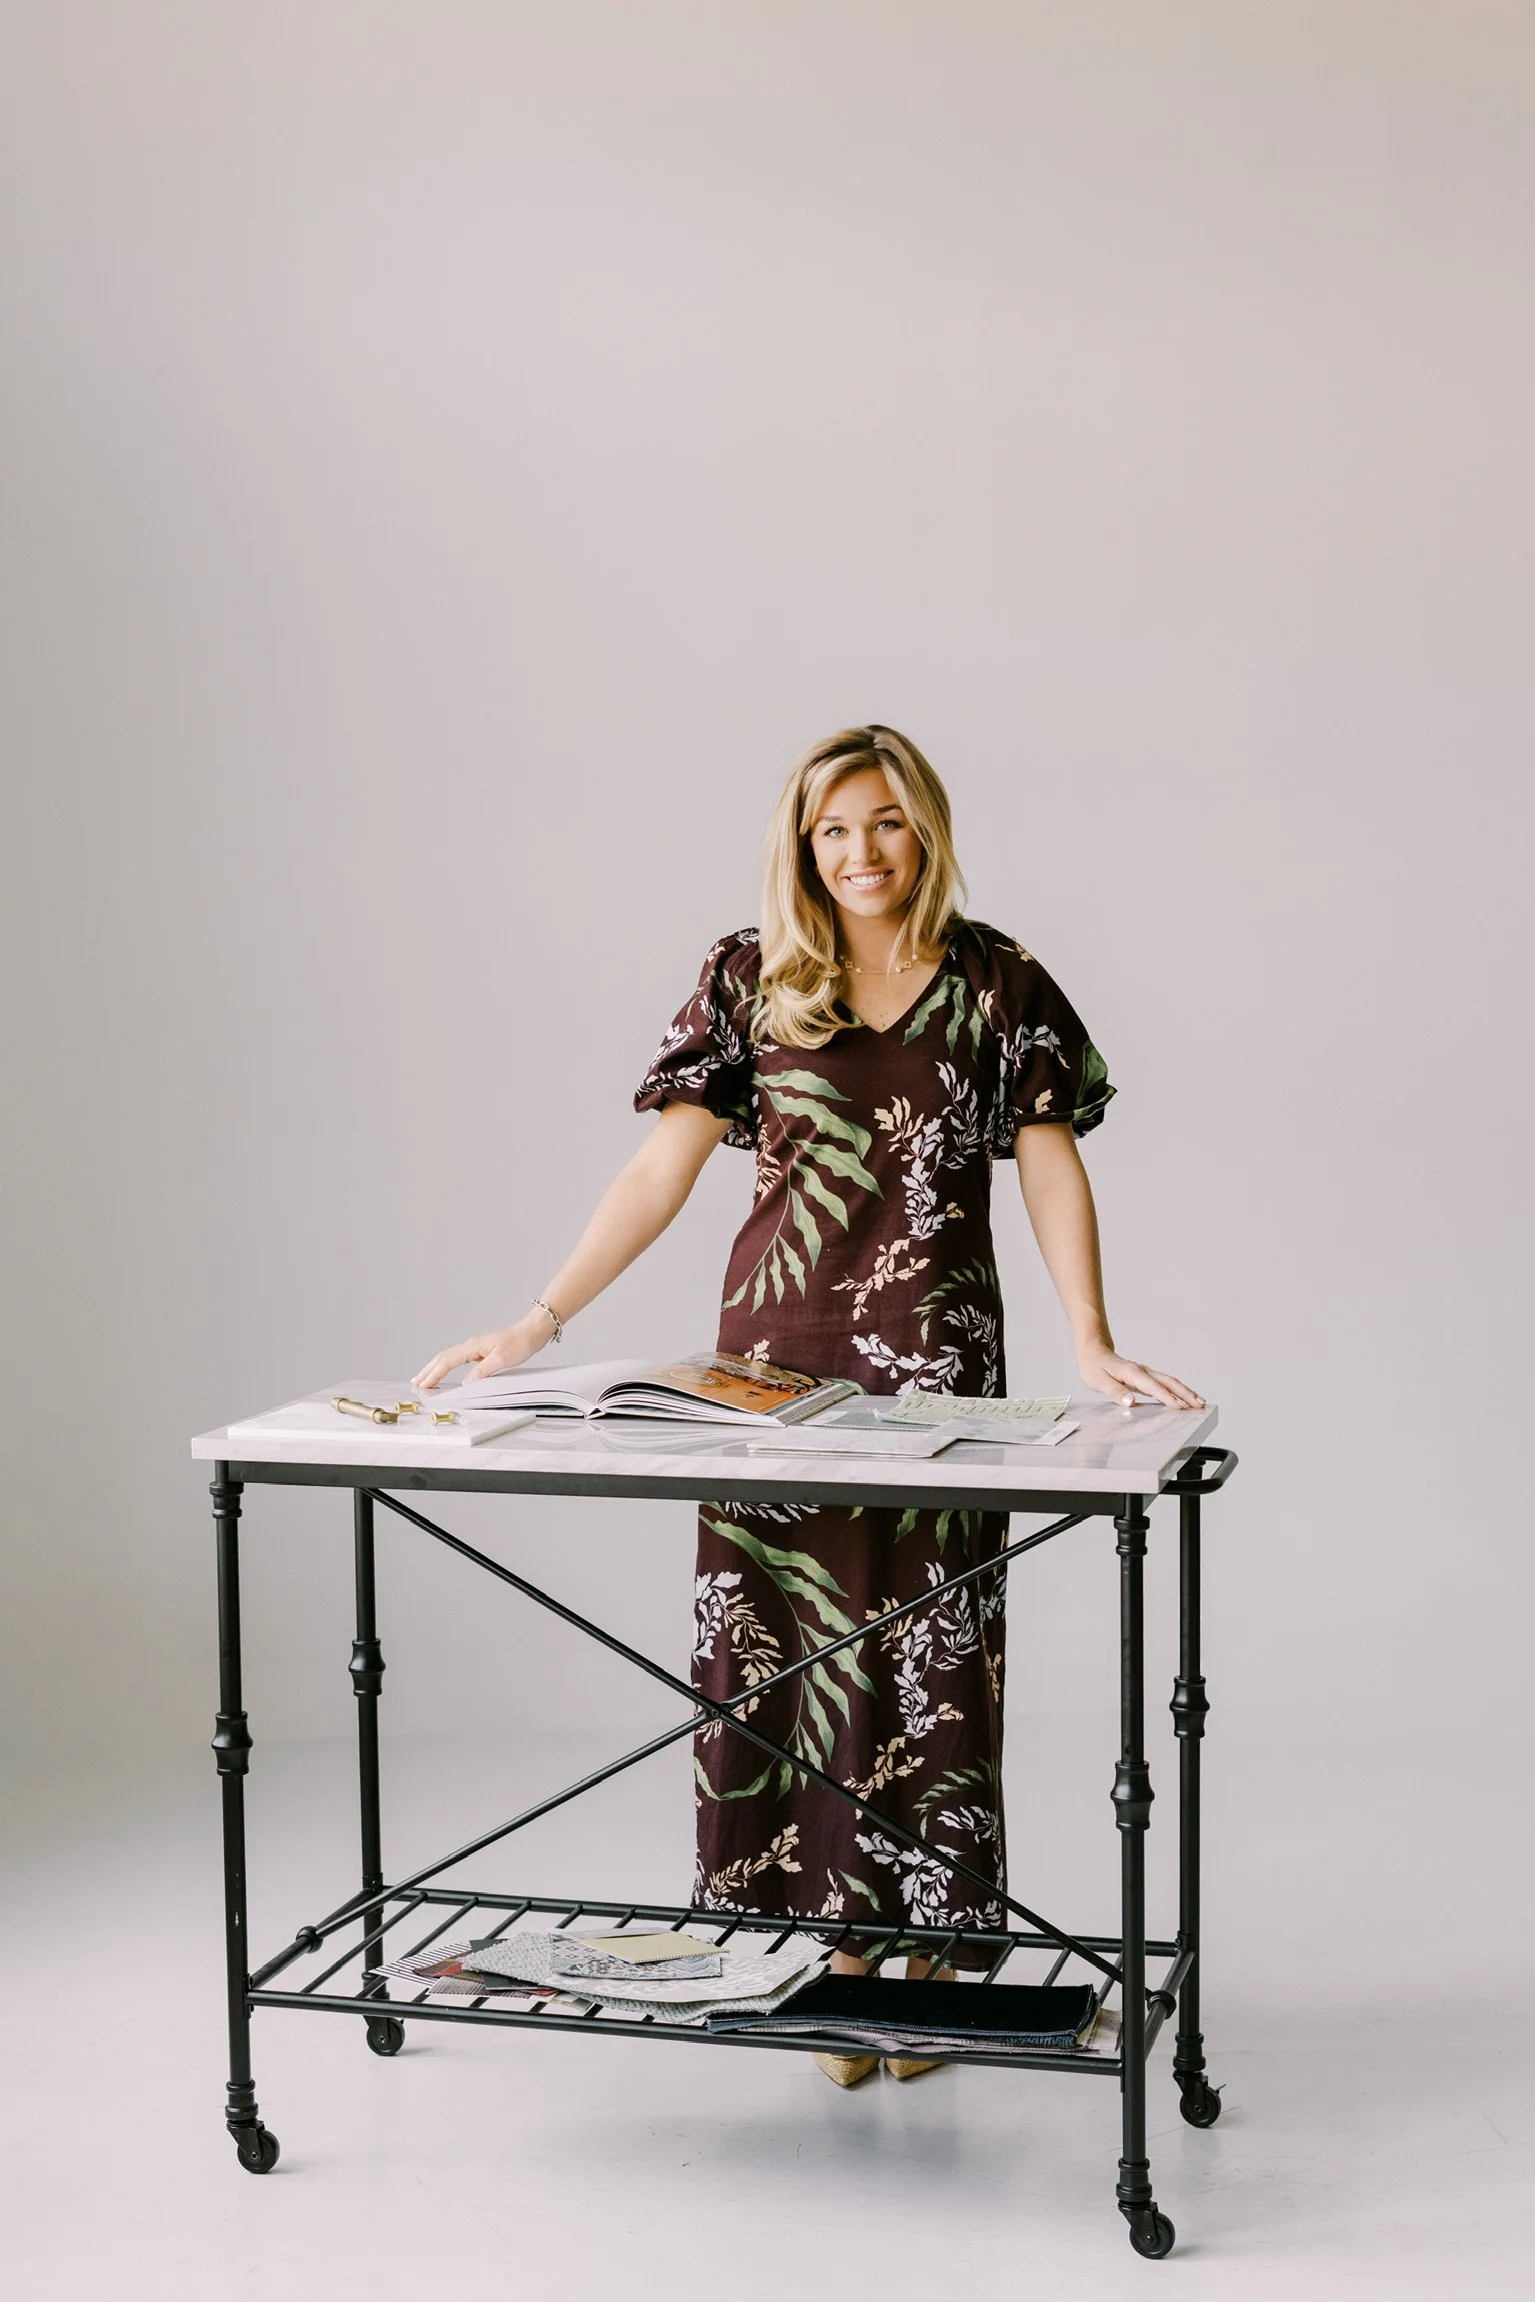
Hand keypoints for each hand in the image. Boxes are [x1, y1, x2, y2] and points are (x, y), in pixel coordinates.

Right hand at [413, 1315, 548, 1390]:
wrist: (533, 1331)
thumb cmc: (520, 1342)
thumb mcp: (502, 1360)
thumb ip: (482, 1371)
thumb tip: (466, 1382)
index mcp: (473, 1347)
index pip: (447, 1362)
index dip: (433, 1374)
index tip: (422, 1385)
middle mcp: (471, 1346)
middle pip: (443, 1358)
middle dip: (428, 1371)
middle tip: (415, 1382)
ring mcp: (476, 1348)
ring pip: (449, 1358)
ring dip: (435, 1368)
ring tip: (424, 1378)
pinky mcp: (482, 1351)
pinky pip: (459, 1360)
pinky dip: (448, 1366)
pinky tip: (447, 1371)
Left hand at [1077, 1343, 1203, 1410]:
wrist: (1093, 1351)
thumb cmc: (1094, 1366)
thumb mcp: (1097, 1381)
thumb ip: (1114, 1391)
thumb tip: (1129, 1401)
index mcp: (1132, 1373)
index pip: (1152, 1387)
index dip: (1166, 1397)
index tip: (1178, 1408)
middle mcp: (1142, 1371)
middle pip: (1168, 1382)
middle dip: (1185, 1394)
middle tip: (1200, 1405)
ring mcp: (1146, 1373)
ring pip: (1170, 1382)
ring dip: (1186, 1392)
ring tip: (1200, 1402)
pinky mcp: (1146, 1377)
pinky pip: (1165, 1384)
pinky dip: (1177, 1391)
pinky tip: (1184, 1399)